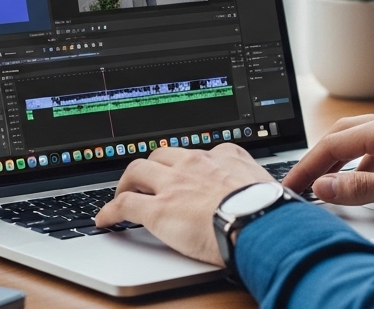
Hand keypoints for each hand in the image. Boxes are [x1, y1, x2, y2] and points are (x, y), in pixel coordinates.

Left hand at [94, 144, 273, 265]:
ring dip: (126, 182)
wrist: (259, 222)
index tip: (183, 172)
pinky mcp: (158, 209)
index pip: (197, 152)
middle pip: (160, 155)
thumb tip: (264, 192)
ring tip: (122, 194)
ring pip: (137, 170)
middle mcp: (195, 163)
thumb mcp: (266, 183)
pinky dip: (110, 211)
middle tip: (146, 181)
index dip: (186, 164)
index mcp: (223, 156)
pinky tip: (105, 219)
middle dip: (150, 167)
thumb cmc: (268, 209)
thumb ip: (255, 182)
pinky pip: (124, 204)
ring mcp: (174, 184)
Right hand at [281, 110, 373, 215]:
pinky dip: (366, 161)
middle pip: (344, 133)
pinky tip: (369, 179)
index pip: (334, 144)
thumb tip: (325, 187)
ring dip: (342, 159)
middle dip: (320, 158)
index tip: (291, 185)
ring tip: (329, 183)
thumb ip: (362, 189)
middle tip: (302, 182)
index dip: (308, 166)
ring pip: (364, 138)